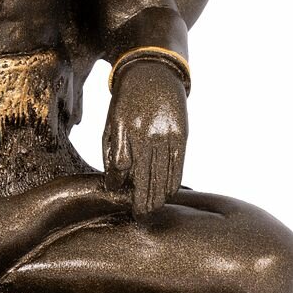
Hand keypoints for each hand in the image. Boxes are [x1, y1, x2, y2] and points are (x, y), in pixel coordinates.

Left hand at [103, 61, 187, 215]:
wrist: (154, 76)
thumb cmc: (127, 103)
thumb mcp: (111, 121)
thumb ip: (111, 150)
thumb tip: (114, 181)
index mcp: (123, 127)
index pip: (119, 164)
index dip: (116, 181)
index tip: (114, 190)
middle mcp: (145, 132)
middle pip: (143, 176)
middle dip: (140, 200)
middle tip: (138, 216)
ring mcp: (165, 134)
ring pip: (161, 175)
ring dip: (156, 197)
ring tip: (151, 211)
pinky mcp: (181, 136)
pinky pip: (177, 166)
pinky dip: (172, 184)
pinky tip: (167, 195)